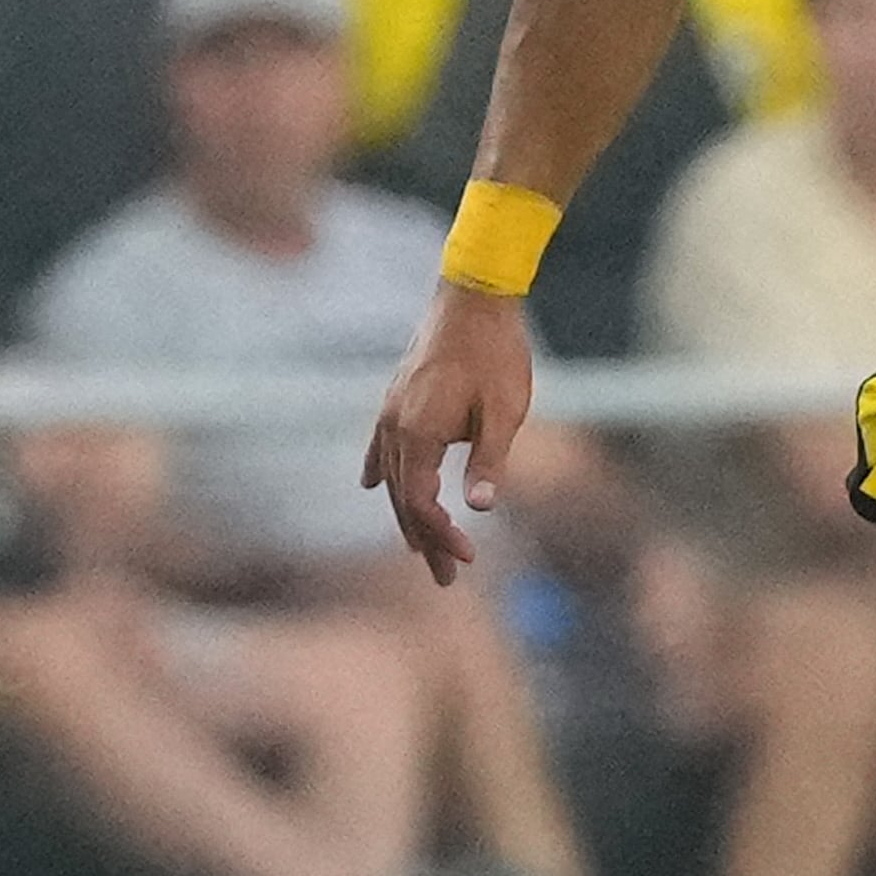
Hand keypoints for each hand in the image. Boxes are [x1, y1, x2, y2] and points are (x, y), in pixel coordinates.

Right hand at [361, 288, 535, 583]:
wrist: (475, 296)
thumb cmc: (496, 353)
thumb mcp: (504, 411)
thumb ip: (489, 461)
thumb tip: (479, 508)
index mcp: (417, 432)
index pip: (420, 503)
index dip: (442, 535)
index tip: (470, 558)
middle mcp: (394, 425)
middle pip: (402, 498)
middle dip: (425, 539)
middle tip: (448, 578)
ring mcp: (391, 410)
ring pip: (392, 476)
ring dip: (407, 514)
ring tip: (422, 548)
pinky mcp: (397, 396)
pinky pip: (381, 445)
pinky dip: (381, 472)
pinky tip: (372, 487)